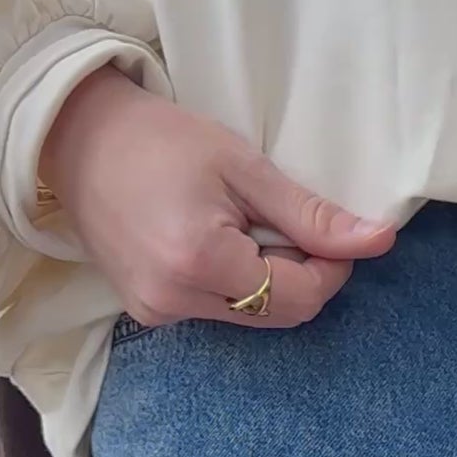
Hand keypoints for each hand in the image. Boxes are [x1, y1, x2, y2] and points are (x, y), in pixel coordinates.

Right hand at [39, 64, 397, 328]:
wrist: (78, 138)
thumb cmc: (160, 139)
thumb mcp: (244, 167)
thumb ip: (311, 215)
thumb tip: (378, 241)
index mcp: (201, 262)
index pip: (300, 296)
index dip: (332, 267)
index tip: (333, 231)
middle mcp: (175, 300)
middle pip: (280, 315)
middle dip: (302, 275)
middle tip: (287, 223)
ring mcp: (156, 312)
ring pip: (252, 318)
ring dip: (268, 280)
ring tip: (242, 226)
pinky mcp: (146, 312)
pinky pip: (216, 313)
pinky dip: (234, 285)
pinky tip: (213, 241)